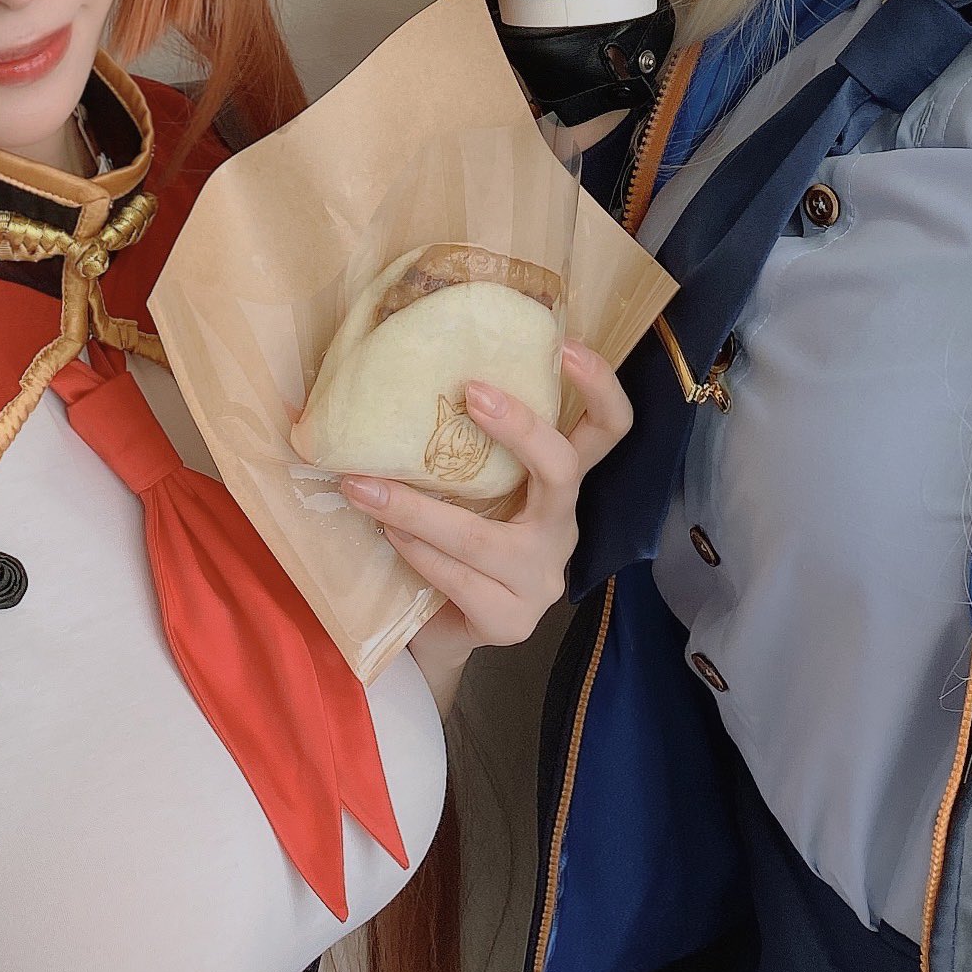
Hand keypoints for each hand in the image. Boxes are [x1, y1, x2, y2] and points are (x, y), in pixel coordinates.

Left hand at [342, 343, 630, 711]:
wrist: (439, 627)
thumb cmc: (452, 538)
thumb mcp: (469, 485)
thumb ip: (462, 445)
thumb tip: (403, 369)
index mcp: (559, 485)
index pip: (608, 429)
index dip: (600, 386)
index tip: (563, 344)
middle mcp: (562, 527)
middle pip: (565, 469)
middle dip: (520, 427)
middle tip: (471, 391)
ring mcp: (542, 579)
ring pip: (481, 536)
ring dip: (414, 508)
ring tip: (363, 484)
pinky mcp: (512, 621)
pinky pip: (458, 578)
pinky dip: (415, 550)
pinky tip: (385, 533)